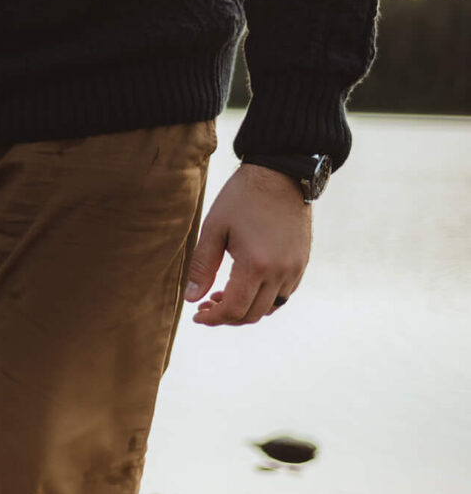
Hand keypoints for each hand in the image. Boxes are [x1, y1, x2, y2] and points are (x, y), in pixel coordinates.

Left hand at [185, 164, 311, 325]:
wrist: (281, 175)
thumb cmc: (242, 199)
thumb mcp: (213, 229)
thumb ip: (201, 267)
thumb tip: (191, 298)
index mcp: (256, 265)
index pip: (234, 309)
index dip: (212, 318)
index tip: (196, 315)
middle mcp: (281, 272)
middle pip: (252, 314)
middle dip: (226, 316)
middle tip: (206, 304)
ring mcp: (295, 268)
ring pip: (271, 308)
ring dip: (246, 309)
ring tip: (223, 294)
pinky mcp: (302, 262)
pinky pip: (284, 294)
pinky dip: (264, 299)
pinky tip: (246, 285)